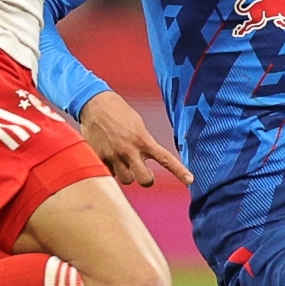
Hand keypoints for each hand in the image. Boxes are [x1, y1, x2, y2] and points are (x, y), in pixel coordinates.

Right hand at [79, 91, 193, 187]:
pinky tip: (109, 157)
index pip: (165, 159)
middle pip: (145, 181)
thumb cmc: (118, 112)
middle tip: (143, 172)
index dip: (179, 171)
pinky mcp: (99, 159)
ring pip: (127, 180)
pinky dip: (112, 170)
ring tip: (122, 161)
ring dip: (127, 174)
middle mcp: (130, 151)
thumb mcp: (137, 125)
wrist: (94, 104)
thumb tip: (146, 158)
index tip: (190, 180)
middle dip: (146, 179)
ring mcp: (114, 156)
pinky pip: (110, 174)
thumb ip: (143, 143)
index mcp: (143, 140)